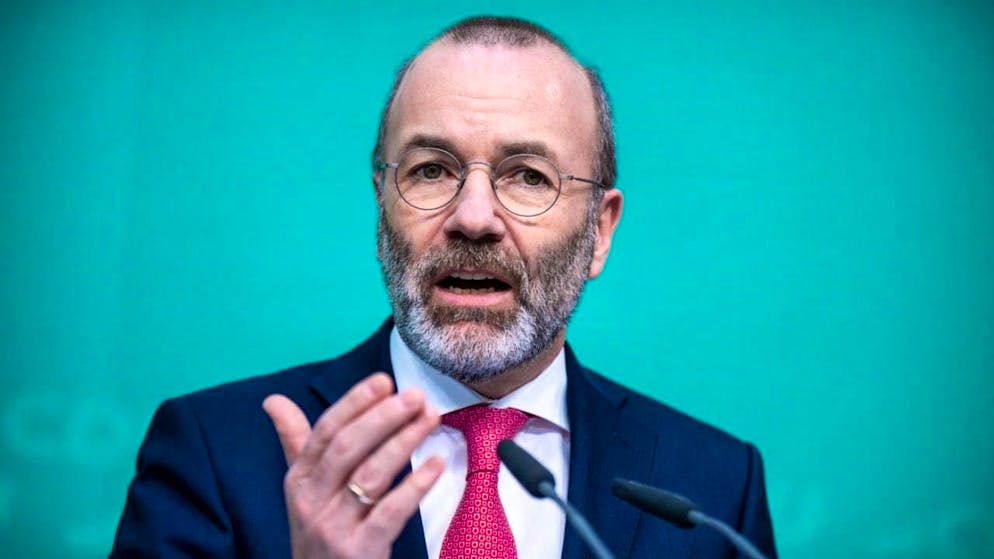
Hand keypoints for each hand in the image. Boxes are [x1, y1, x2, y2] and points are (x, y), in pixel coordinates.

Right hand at [262, 373, 443, 558]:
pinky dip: (417, 485)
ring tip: (431, 417)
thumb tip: (273, 400)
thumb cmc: (319, 531)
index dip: (355, 403)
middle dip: (383, 417)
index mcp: (299, 479)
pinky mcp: (360, 551)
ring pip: (371, 475)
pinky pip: (391, 512)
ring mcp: (335, 527)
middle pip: (347, 449)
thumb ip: (296, 442)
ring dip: (405, 441)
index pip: (325, 431)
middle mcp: (312, 501)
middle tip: (415, 396)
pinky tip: (437, 462)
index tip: (384, 381)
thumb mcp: (303, 489)